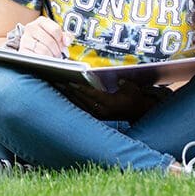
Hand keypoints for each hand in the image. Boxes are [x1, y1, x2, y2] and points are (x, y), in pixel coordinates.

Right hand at [19, 16, 70, 57]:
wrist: (30, 47)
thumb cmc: (44, 40)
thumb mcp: (55, 35)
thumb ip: (65, 36)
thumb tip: (67, 40)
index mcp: (41, 21)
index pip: (55, 30)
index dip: (61, 40)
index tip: (62, 45)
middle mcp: (31, 28)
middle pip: (50, 41)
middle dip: (56, 50)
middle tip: (57, 54)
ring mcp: (25, 39)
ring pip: (44, 50)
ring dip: (50, 56)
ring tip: (50, 56)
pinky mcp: (22, 50)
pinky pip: (36, 57)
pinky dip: (42, 60)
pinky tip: (43, 59)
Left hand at [57, 80, 171, 120]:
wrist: (138, 111)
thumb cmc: (135, 97)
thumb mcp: (132, 88)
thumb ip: (124, 83)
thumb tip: (118, 80)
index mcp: (109, 104)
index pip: (91, 94)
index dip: (80, 88)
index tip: (69, 81)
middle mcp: (102, 111)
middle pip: (81, 100)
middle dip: (69, 91)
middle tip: (57, 82)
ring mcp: (98, 115)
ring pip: (79, 105)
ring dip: (68, 96)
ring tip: (57, 87)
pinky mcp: (97, 115)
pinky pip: (81, 108)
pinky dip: (73, 101)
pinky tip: (65, 95)